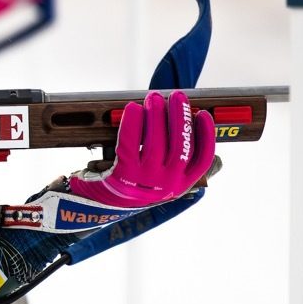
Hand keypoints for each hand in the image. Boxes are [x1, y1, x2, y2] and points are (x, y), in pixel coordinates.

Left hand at [67, 90, 214, 207]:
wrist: (96, 207)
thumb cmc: (130, 187)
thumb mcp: (159, 182)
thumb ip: (177, 164)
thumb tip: (196, 134)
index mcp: (180, 186)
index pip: (201, 160)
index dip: (206, 135)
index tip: (203, 115)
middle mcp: (166, 185)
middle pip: (180, 146)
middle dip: (180, 116)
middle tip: (176, 96)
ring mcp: (144, 181)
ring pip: (156, 142)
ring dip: (156, 115)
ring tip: (153, 99)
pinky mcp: (122, 175)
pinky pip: (129, 143)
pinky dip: (132, 123)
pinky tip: (132, 109)